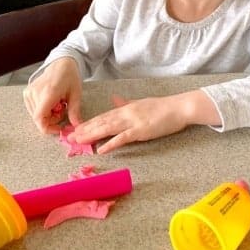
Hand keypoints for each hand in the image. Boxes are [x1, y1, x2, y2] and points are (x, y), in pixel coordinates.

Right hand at [23, 57, 82, 134]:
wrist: (61, 64)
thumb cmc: (69, 77)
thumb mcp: (76, 94)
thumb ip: (75, 111)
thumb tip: (76, 126)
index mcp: (48, 92)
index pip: (39, 117)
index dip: (48, 127)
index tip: (58, 128)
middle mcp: (35, 92)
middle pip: (39, 118)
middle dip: (51, 120)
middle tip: (62, 111)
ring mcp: (29, 92)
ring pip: (35, 115)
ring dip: (47, 115)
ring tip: (58, 105)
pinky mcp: (26, 93)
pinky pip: (33, 109)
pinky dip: (43, 110)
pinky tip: (51, 102)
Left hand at [67, 89, 220, 153]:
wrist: (179, 107)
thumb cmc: (163, 107)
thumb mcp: (141, 102)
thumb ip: (127, 103)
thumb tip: (115, 100)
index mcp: (126, 107)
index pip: (104, 115)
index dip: (90, 122)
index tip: (77, 128)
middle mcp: (126, 113)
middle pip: (102, 122)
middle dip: (86, 129)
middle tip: (70, 137)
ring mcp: (133, 121)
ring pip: (108, 128)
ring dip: (92, 135)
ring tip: (79, 141)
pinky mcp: (141, 131)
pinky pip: (123, 138)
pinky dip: (111, 144)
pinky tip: (101, 149)